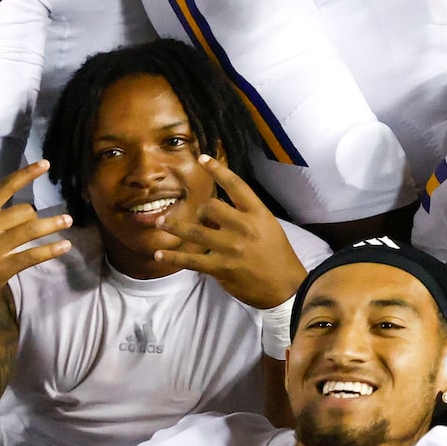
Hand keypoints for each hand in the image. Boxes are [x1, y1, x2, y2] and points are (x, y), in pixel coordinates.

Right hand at [0, 160, 73, 311]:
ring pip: (32, 229)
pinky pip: (33, 255)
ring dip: (53, 224)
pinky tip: (64, 246)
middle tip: (39, 221)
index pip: (3, 188)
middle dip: (35, 215)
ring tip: (67, 221)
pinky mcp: (2, 268)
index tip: (45, 164)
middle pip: (24, 211)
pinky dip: (52, 249)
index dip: (26, 174)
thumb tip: (25, 208)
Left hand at [147, 155, 307, 308]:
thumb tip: (220, 213)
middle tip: (194, 217)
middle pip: (210, 207)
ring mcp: (230, 248)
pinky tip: (160, 254)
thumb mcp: (269, 227)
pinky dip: (172, 257)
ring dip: (174, 227)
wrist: (286, 286)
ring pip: (194, 232)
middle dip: (198, 210)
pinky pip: (191, 260)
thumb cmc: (278, 255)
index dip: (217, 170)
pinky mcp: (221, 268)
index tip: (203, 159)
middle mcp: (243, 226)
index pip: (235, 185)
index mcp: (258, 213)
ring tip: (160, 223)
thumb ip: (246, 217)